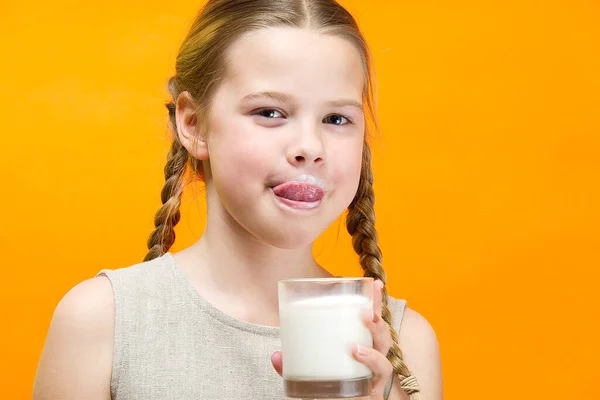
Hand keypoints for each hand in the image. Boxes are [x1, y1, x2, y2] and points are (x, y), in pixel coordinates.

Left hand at [271, 280, 393, 398]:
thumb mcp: (309, 371)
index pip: (372, 323)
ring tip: (355, 349)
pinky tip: (358, 362)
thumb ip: (294, 363)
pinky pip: (374, 391)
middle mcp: (372, 365)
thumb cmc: (324, 390)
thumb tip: (276, 356)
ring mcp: (373, 384)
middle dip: (379, 325)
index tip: (375, 283)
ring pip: (385, 366)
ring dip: (372, 355)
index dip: (377, 303)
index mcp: (361, 348)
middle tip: (366, 313)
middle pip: (385, 341)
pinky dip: (366, 376)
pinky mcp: (370, 399)